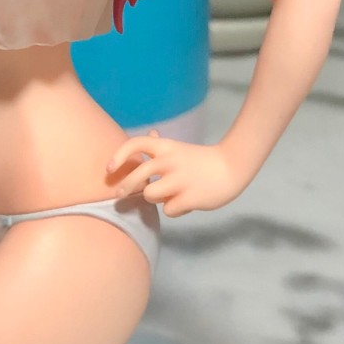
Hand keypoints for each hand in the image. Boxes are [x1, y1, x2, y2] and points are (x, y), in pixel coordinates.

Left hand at [107, 130, 249, 215]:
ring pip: (151, 195)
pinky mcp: (191, 197)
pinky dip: (175, 209)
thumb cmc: (202, 161)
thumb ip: (162, 144)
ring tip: (169, 196)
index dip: (119, 156)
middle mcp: (171, 161)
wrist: (233, 167)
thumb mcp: (181, 149)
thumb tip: (151, 133)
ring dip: (156, 199)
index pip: (136, 144)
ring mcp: (181, 180)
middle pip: (138, 175)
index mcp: (167, 147)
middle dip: (126, 186)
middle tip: (121, 193)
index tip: (109, 168)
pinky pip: (169, 210)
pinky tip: (186, 203)